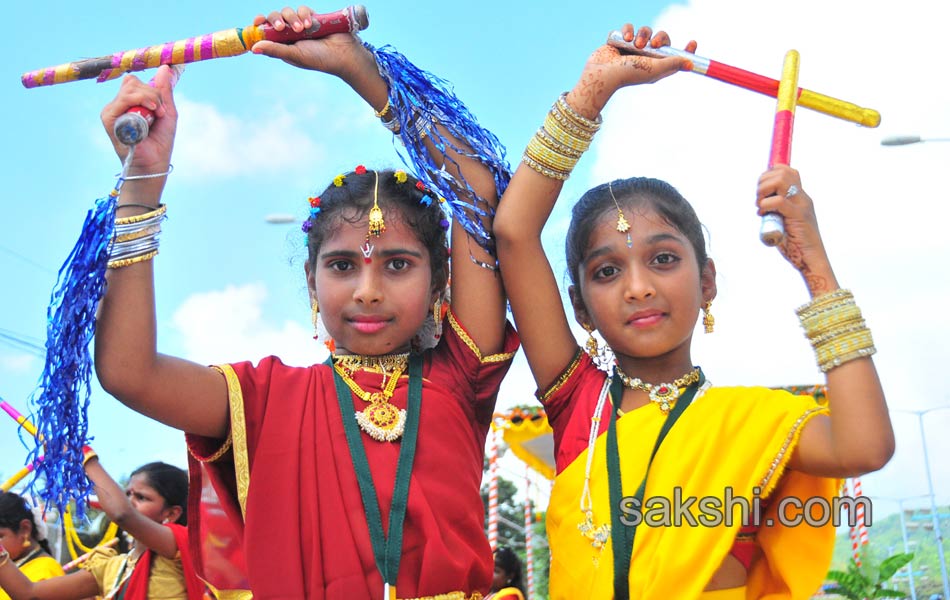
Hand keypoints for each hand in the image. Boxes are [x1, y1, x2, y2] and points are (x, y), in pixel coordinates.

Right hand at [100, 65, 176, 179]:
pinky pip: (123, 100)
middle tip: (161, 112)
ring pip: (129, 89)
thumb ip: (164, 91)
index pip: (135, 82)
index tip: (163, 106)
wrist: (154, 162)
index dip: (152, 89)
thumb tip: (165, 67)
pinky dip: (140, 106)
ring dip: (149, 99)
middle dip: (153, 94)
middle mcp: (118, 105)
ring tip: (156, 116)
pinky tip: (147, 120)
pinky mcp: (109, 118)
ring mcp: (112, 111)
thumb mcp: (167, 112)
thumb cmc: (160, 141)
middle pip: (132, 82)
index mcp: (129, 102)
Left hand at [250, 6, 373, 81]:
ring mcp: (301, 25)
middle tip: (281, 27)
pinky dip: (304, 14)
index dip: (260, 25)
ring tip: (303, 29)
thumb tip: (253, 48)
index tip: (257, 21)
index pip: (266, 32)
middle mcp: (290, 34)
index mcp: (283, 45)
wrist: (344, 54)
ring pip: (288, 11)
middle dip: (276, 20)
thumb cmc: (319, 59)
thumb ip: (274, 50)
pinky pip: (302, 9)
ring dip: (293, 18)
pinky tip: (310, 24)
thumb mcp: (294, 55)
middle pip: (275, 18)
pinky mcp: (313, 18)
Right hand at [567, 25, 696, 118]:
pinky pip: (629, 28)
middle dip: (660, 37)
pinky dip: (628, 30)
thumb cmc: (627, 74)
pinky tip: (625, 39)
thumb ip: (672, 64)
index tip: (693, 42)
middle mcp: (646, 57)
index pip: (675, 56)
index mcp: (656, 66)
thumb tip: (690, 63)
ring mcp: (632, 49)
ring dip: (642, 34)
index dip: (685, 50)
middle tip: (654, 44)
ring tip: (634, 45)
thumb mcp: (653, 69)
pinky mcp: (620, 42)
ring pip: (645, 30)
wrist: (601, 73)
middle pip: (662, 38)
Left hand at [756, 165, 837, 293]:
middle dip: (763, 182)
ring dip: (763, 190)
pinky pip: (779, 201)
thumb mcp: (784, 222)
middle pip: (782, 172)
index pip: (787, 171)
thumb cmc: (796, 245)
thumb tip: (761, 203)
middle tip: (758, 200)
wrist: (811, 260)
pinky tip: (763, 214)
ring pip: (780, 180)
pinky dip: (765, 205)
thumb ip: (777, 211)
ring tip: (760, 206)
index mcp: (800, 197)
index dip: (770, 173)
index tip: (761, 190)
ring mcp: (801, 205)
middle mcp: (803, 198)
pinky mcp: (798, 216)